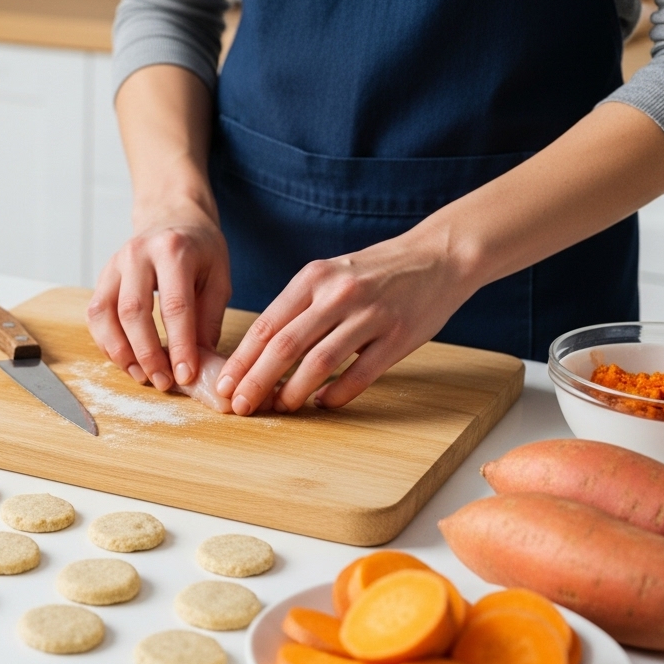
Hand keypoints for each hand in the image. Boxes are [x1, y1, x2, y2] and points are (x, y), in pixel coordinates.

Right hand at [86, 208, 231, 390]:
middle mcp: (138, 254)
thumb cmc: (200, 249)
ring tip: (141, 376)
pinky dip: (107, 343)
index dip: (179, 345)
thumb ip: (208, 319)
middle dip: (147, 353)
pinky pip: (95, 315)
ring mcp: (114, 264)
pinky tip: (125, 360)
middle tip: (162, 381)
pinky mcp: (102, 277)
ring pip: (105, 315)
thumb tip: (200, 364)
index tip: (185, 375)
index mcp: (173, 250)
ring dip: (121, 352)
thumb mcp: (218, 277)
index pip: (175, 305)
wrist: (171, 216)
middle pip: (134, 312)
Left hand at [215, 228, 474, 413]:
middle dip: (256, 381)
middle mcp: (338, 294)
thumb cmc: (375, 271)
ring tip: (281, 408)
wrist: (438, 256)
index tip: (225, 385)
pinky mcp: (398, 336)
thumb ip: (299, 307)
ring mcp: (369, 315)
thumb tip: (260, 352)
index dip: (242, 360)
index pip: (267, 324)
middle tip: (239, 406)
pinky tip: (323, 403)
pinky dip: (337, 394)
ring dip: (294, 391)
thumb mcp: (330, 274)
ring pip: (319, 362)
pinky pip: (360, 374)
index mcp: (313, 278)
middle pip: (284, 346)